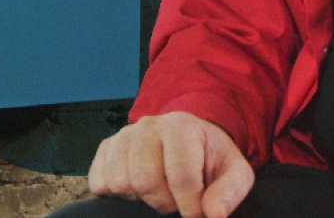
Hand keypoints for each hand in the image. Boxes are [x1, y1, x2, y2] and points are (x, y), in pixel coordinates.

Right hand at [88, 111, 255, 217]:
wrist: (189, 140)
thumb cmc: (210, 159)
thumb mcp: (234, 173)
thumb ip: (229, 192)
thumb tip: (213, 215)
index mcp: (181, 126)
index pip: (180, 175)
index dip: (190, 206)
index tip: (198, 213)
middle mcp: (148, 125)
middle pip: (145, 180)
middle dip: (164, 202)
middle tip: (177, 201)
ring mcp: (123, 136)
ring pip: (120, 182)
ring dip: (141, 199)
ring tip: (159, 192)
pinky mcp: (105, 149)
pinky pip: (99, 182)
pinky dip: (117, 195)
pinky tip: (138, 189)